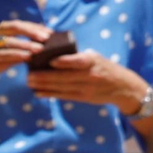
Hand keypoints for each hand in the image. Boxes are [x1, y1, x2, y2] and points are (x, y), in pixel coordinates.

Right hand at [0, 20, 50, 107]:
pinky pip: (3, 53)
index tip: (50, 32)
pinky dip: (17, 54)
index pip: (19, 24)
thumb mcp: (7, 56)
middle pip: (15, 27)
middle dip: (32, 31)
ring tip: (41, 48)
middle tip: (47, 37)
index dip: (35, 27)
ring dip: (27, 44)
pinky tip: (28, 56)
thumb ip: (21, 50)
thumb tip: (43, 48)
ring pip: (10, 40)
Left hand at [26, 49, 147, 112]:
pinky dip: (50, 94)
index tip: (50, 61)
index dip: (65, 62)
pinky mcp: (84, 98)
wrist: (123, 87)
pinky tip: (39, 93)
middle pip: (65, 77)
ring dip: (44, 86)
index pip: (79, 61)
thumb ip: (78, 57)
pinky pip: (64, 96)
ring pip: (62, 87)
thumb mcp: (96, 58)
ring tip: (30, 83)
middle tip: (29, 75)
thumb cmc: (106, 68)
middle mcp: (90, 75)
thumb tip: (54, 54)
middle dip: (45, 76)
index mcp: (93, 62)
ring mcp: (86, 88)